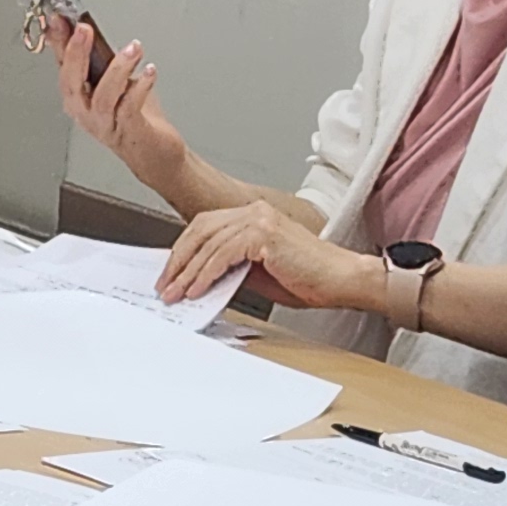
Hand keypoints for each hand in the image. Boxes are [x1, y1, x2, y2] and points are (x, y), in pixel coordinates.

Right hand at [45, 16, 190, 190]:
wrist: (154, 154)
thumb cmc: (133, 118)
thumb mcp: (113, 81)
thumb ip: (97, 58)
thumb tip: (84, 27)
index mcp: (78, 98)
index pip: (62, 66)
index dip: (58, 42)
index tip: (59, 19)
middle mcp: (85, 113)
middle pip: (72, 84)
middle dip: (77, 54)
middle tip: (84, 29)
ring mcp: (105, 124)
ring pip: (103, 96)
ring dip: (118, 69)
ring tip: (133, 48)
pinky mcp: (128, 131)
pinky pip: (129, 108)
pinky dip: (140, 87)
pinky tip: (150, 71)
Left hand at [157, 199, 366, 312]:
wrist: (342, 280)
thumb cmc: (309, 278)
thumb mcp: (259, 272)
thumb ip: (232, 267)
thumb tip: (200, 278)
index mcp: (253, 215)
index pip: (205, 227)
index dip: (183, 251)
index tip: (170, 275)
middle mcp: (254, 211)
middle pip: (200, 230)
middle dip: (178, 261)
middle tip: (164, 286)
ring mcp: (259, 220)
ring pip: (208, 243)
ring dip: (187, 272)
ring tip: (175, 294)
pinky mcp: (264, 235)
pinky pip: (223, 254)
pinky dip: (206, 273)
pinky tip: (197, 290)